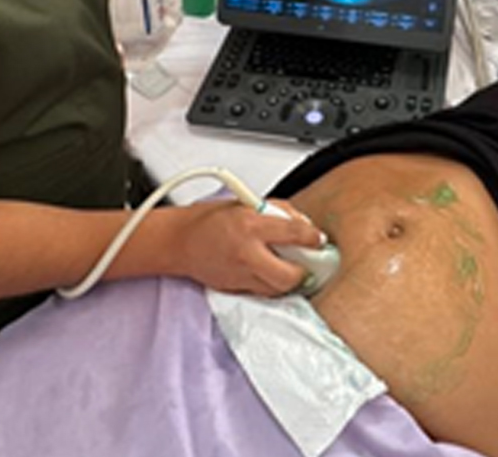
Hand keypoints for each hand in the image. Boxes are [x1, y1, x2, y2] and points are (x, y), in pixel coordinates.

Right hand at [173, 198, 325, 295]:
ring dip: (289, 281)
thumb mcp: (246, 203)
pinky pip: (263, 293)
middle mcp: (247, 253)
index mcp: (251, 225)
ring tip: (292, 269)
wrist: (179, 241)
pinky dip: (272, 285)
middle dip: (305, 272)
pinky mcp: (235, 289)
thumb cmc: (209, 220)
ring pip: (278, 289)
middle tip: (309, 263)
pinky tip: (272, 274)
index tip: (319, 240)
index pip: (294, 234)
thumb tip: (303, 225)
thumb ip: (277, 212)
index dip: (313, 238)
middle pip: (290, 275)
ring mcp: (241, 274)